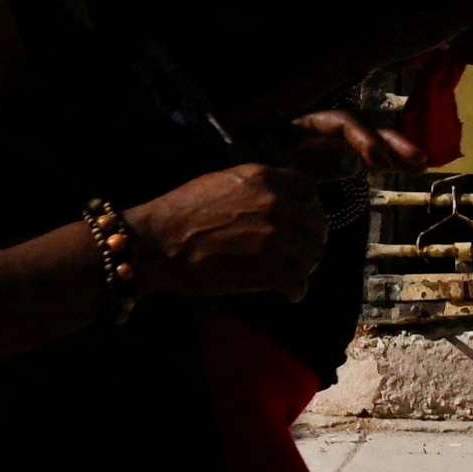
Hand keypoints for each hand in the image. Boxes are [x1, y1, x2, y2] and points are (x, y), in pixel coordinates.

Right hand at [122, 115, 365, 298]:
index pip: (309, 191)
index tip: (301, 222)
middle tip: (300, 254)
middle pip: (316, 224)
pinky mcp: (268, 271)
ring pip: (312, 255)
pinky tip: (288, 293)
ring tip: (291, 275)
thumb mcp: (221, 183)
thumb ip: (255, 188)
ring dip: (304, 266)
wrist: (155, 243)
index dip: (308, 207)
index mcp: (264, 178)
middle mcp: (276, 204)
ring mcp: (275, 238)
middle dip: (310, 239)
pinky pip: (298, 284)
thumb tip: (278, 200)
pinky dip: (295, 291)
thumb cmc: (179, 213)